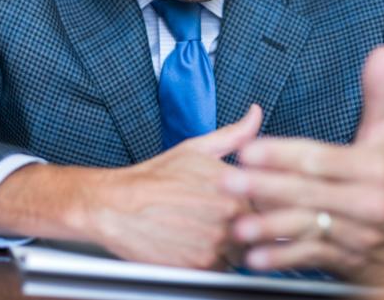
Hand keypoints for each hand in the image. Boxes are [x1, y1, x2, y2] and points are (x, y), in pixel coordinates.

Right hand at [0, 104, 261, 269]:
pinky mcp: (200, 266)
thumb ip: (234, 135)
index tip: (244, 203)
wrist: (114, 206)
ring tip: (204, 231)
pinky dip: (212, 261)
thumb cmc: (153, 178)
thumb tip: (255, 114)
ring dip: (230, 246)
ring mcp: (216, 242)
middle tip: (217, 219)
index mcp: (234, 184)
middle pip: (258, 229)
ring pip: (241, 252)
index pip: (269, 202)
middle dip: (245, 226)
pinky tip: (193, 244)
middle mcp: (228, 214)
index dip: (258, 204)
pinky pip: (221, 269)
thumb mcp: (196, 148)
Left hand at [223, 46, 383, 280]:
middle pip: (308, 193)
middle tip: (228, 180)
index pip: (320, 159)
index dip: (283, 154)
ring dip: (270, 228)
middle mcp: (365, 203)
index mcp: (371, 168)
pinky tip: (255, 256)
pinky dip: (283, 258)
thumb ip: (378, 94)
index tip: (250, 149)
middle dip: (265, 187)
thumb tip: (383, 51)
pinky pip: (311, 258)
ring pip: (307, 229)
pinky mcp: (345, 261)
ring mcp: (355, 235)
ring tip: (237, 224)